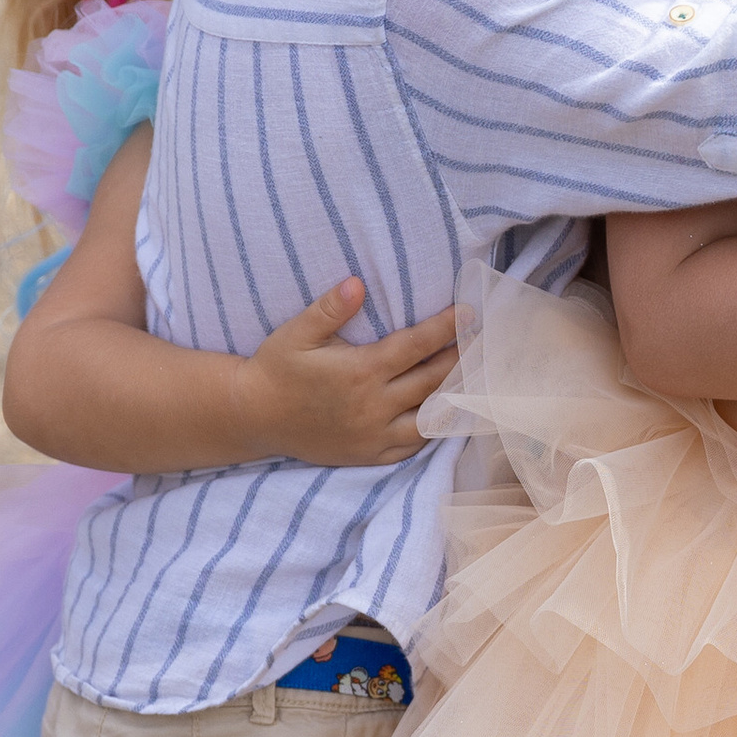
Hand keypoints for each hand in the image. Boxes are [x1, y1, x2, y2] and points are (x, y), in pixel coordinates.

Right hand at [236, 280, 459, 464]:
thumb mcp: (296, 333)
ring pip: (429, 416)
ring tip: (474, 377)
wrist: (253, 417)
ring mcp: (373, 434)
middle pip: (432, 380)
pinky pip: (412, 446)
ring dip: (453, 396)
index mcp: (360, 371)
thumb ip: (329, 309)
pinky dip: (432, 430)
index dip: (446, 328)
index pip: (416, 346)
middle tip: (483, 341)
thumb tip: (356, 283)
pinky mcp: (369, 454)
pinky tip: (445, 415)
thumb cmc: (275, 369)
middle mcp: (373, 405)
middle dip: (461, 358)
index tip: (469, 314)